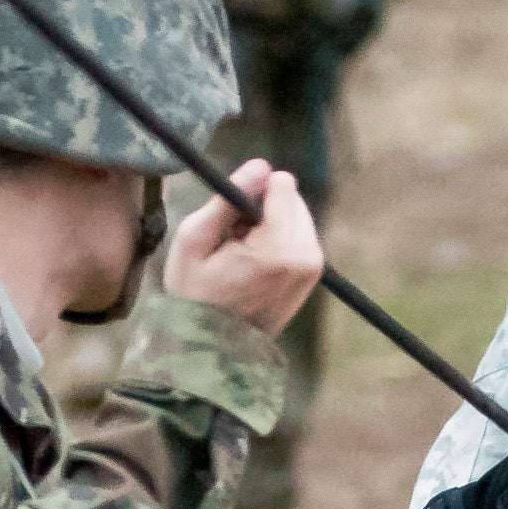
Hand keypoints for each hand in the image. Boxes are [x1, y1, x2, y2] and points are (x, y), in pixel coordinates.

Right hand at [160, 161, 323, 335]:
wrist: (212, 344)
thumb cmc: (194, 291)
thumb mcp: (195, 238)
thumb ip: (229, 197)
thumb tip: (262, 164)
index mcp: (279, 249)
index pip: (282, 186)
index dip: (251, 194)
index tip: (232, 222)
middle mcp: (306, 257)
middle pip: (292, 199)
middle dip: (263, 211)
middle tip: (234, 242)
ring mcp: (313, 269)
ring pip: (296, 216)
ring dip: (269, 227)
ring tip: (241, 255)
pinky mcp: (313, 275)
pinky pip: (299, 236)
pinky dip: (278, 242)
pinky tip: (254, 265)